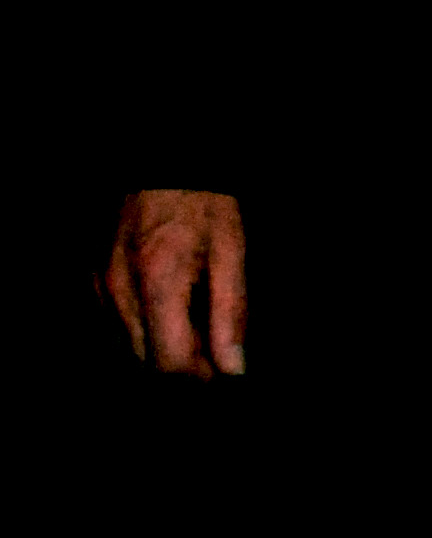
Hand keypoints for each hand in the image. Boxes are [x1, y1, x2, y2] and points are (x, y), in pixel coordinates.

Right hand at [99, 190, 247, 378]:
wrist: (164, 162)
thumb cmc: (202, 199)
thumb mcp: (231, 247)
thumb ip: (232, 310)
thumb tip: (233, 368)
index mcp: (158, 282)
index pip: (170, 363)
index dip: (200, 375)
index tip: (222, 365)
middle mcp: (120, 291)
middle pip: (147, 361)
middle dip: (182, 362)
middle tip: (212, 341)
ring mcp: (100, 286)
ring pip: (129, 347)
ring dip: (161, 346)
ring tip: (192, 318)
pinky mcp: (91, 279)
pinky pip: (115, 325)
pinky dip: (142, 328)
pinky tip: (166, 304)